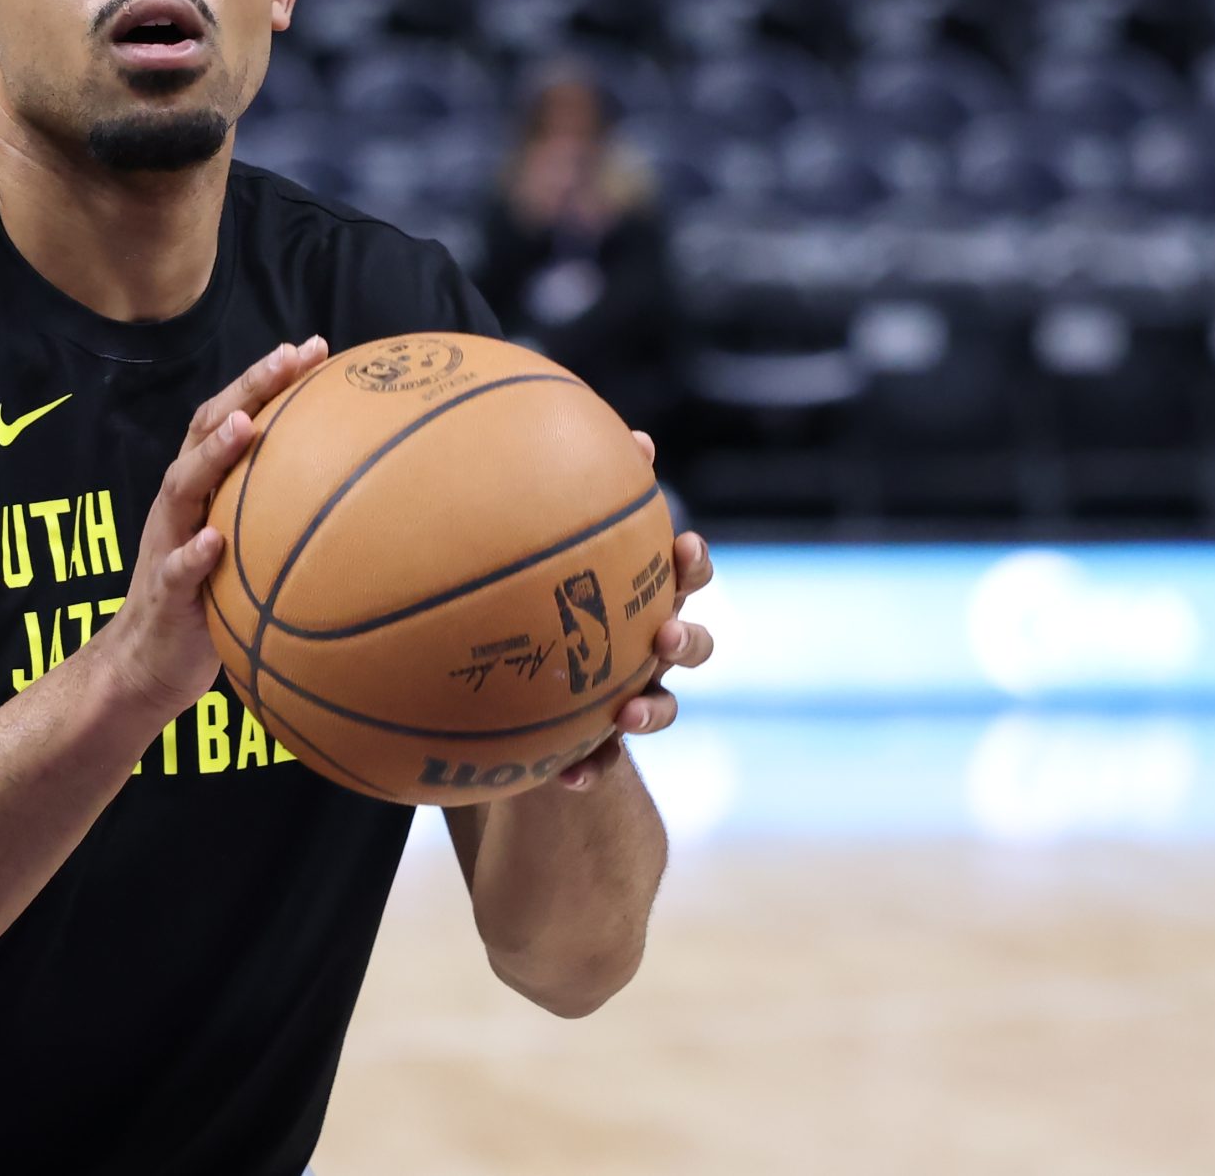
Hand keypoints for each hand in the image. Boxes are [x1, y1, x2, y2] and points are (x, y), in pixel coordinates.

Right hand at [87, 335, 331, 718]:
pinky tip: (213, 542)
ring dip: (212, 455)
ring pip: (182, 487)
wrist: (144, 666)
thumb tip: (360, 497)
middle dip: (246, 389)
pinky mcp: (164, 594)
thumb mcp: (246, 551)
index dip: (267, 380)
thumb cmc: (207, 604)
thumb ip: (279, 518)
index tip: (315, 349)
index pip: (231, 418)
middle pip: (206, 431)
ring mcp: (168, 544)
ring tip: (245, 428)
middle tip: (289, 357)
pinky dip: (192, 554)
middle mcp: (181, 505)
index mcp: (202, 489)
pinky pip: (176, 570)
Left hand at [558, 428, 714, 792]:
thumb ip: (567, 502)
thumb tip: (610, 437)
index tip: (682, 543)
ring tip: (628, 715)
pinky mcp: (602, 744)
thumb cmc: (539, 603)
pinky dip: (591, 769)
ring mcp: (632, 696)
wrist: (524, 690)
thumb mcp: (544, 557)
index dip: (689, 561)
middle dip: (686, 635)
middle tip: (665, 629)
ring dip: (653, 710)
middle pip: (689, 639)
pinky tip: (566, 777)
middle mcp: (647, 646)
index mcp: (641, 594)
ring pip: (662, 706)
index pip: (681, 572)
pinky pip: (604, 762)